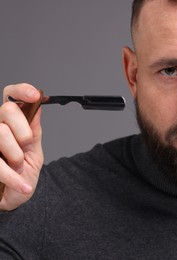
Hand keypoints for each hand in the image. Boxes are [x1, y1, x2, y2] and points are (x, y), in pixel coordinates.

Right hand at [0, 83, 43, 210]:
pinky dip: (13, 177)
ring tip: (18, 166)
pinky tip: (22, 186)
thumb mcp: (34, 152)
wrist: (14, 199)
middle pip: (7, 110)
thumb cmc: (22, 175)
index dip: (21, 91)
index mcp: (10, 123)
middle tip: (26, 145)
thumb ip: (34, 131)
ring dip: (15, 154)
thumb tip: (38, 107)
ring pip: (0, 132)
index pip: (10, 97)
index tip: (35, 95)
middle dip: (23, 130)